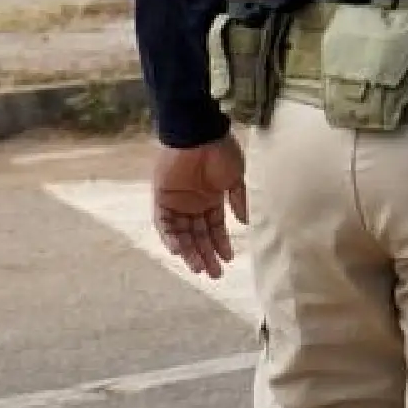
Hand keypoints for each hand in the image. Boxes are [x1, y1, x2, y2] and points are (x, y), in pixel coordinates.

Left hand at [152, 135, 247, 277]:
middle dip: (206, 254)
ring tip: (198, 267)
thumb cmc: (221, 151)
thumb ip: (239, 200)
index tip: (228, 260)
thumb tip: (245, 223)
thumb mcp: (236, 177)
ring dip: (189, 251)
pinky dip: (170, 237)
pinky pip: (164, 223)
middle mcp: (194, 203)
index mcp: (212, 199)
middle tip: (214, 274)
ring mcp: (178, 202)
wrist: (200, 134)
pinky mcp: (162, 198)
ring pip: (182, 234)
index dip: (221, 244)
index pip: (215, 228)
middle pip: (198, 235)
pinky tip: (180, 250)